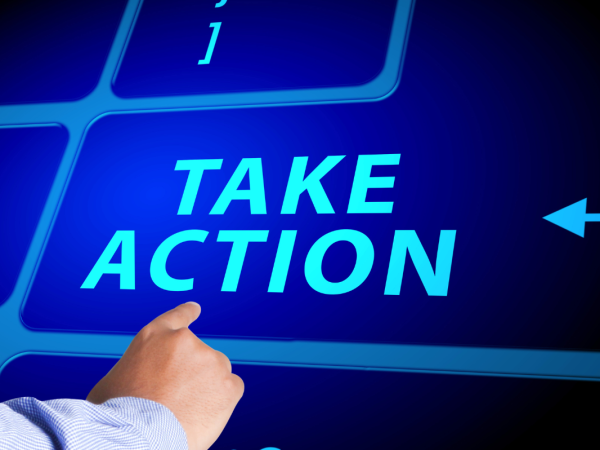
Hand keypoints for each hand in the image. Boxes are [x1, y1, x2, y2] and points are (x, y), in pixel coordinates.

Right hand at [87, 302, 243, 449]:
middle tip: (177, 400)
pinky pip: (232, 389)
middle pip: (199, 355)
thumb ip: (136, 370)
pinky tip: (204, 415)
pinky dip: (222, 401)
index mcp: (153, 336)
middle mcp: (185, 342)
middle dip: (192, 374)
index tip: (195, 309)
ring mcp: (209, 360)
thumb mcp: (113, 381)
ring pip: (216, 373)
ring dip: (206, 388)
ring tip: (185, 412)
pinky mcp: (228, 384)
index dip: (188, 313)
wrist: (135, 439)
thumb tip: (143, 383)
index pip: (177, 318)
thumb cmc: (115, 417)